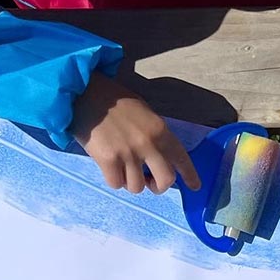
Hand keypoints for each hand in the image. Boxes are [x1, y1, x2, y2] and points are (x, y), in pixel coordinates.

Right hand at [72, 71, 199, 193]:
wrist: (84, 92)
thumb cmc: (114, 101)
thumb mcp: (144, 113)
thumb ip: (155, 136)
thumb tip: (159, 160)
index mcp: (160, 130)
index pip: (181, 158)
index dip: (189, 175)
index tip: (195, 186)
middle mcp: (148, 143)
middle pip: (165, 180)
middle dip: (158, 186)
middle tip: (148, 181)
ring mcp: (128, 153)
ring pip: (138, 187)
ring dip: (130, 182)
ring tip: (122, 168)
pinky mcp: (107, 160)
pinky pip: (116, 184)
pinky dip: (114, 179)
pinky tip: (109, 167)